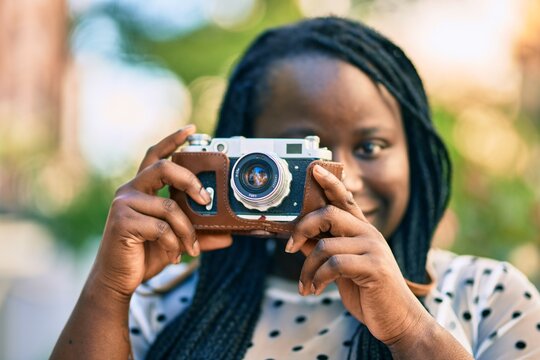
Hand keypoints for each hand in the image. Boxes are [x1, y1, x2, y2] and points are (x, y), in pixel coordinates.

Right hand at [90, 125, 231, 298]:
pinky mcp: (122, 221)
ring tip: (190, 249)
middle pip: (164, 168)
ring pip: (169, 206)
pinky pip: (161, 228)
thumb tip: (229, 236)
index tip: (192, 129)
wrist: (118, 279)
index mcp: (142, 188)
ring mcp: (124, 204)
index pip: (156, 155)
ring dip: (187, 230)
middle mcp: (130, 189)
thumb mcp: (177, 241)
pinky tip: (174, 256)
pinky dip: (174, 244)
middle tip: (206, 200)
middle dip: (190, 181)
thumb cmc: (145, 254)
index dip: (173, 140)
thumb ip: (199, 235)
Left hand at [287, 164, 426, 344]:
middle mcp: (369, 233)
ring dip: (307, 269)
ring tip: (306, 286)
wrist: (397, 320)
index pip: (345, 199)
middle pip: (328, 213)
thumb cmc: (368, 292)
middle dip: (302, 229)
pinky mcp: (374, 267)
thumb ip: (325, 249)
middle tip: (289, 248)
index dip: (330, 182)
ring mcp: (374, 248)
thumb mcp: (342, 269)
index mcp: (362, 230)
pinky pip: (334, 264)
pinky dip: (318, 279)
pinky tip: (316, 291)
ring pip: (325, 245)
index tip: (314, 169)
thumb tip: (300, 238)